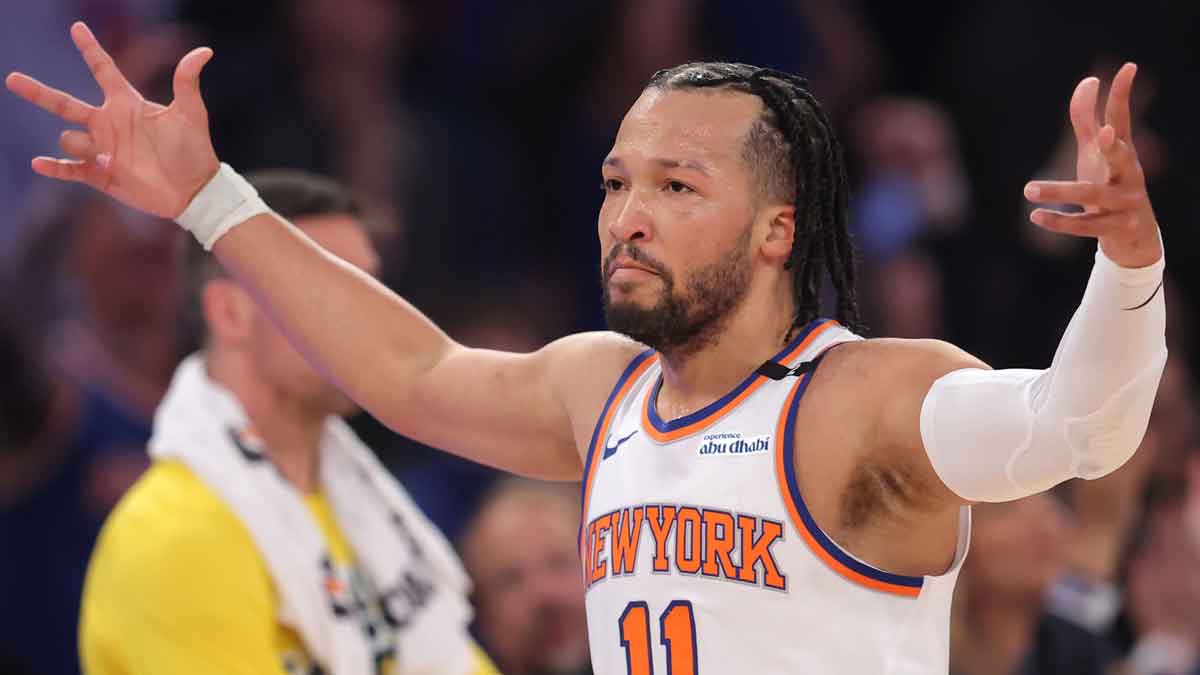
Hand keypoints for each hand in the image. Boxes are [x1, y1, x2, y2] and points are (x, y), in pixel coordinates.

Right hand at [5, 22, 219, 218]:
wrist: (194, 190)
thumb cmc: (194, 149)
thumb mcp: (191, 113)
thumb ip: (187, 82)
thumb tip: (204, 51)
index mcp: (127, 104)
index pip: (103, 71)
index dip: (90, 49)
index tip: (77, 27)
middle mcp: (108, 124)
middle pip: (64, 104)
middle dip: (38, 92)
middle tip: (12, 78)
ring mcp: (101, 149)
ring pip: (69, 138)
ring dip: (83, 145)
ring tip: (110, 157)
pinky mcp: (100, 175)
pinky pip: (69, 169)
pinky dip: (54, 168)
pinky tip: (39, 163)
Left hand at [1024, 63, 1162, 267]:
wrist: (1135, 238)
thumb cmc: (1112, 185)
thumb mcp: (1097, 153)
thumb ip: (1088, 121)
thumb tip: (1088, 81)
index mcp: (1122, 153)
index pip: (1122, 119)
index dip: (1123, 94)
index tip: (1129, 67)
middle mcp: (1129, 174)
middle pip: (1122, 157)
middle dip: (1113, 147)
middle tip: (1104, 135)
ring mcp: (1125, 202)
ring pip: (1092, 196)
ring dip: (1060, 192)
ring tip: (1028, 189)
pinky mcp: (1116, 227)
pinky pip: (1085, 226)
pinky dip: (1059, 221)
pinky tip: (1034, 216)